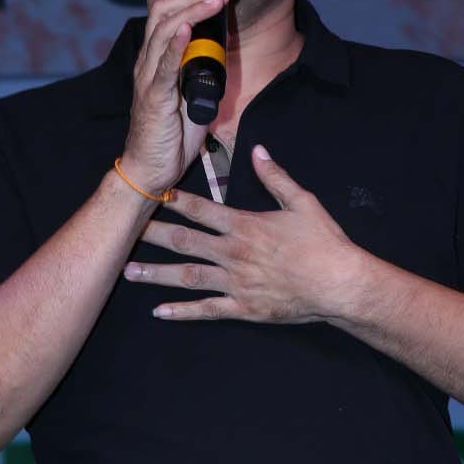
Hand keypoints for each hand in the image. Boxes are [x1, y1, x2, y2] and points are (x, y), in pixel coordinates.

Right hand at [120, 0, 229, 195]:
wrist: (149, 169)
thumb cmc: (169, 136)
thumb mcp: (190, 95)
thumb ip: (198, 71)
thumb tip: (218, 52)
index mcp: (155, 60)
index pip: (165, 13)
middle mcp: (148, 63)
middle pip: (163, 13)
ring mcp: (148, 79)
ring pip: (165, 31)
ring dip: (192, 11)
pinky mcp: (153, 98)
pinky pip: (164, 66)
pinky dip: (175, 43)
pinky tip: (188, 27)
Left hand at [121, 145, 361, 323]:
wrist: (338, 283)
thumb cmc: (324, 243)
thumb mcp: (303, 202)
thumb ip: (275, 177)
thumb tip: (258, 150)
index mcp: (244, 225)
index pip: (200, 209)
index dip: (173, 201)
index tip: (150, 193)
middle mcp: (233, 253)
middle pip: (184, 241)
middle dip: (152, 235)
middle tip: (124, 232)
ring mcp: (235, 283)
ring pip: (186, 277)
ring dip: (155, 274)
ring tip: (128, 271)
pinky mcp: (243, 308)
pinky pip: (206, 311)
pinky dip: (181, 313)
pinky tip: (158, 313)